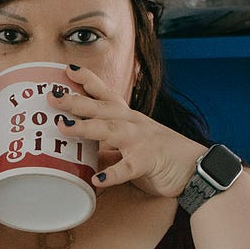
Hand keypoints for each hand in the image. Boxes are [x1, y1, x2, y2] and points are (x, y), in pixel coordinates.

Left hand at [50, 65, 204, 198]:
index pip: (105, 94)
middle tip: (52, 96)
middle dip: (76, 101)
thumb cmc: (159, 156)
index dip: (87, 81)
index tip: (68, 69)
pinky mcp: (148, 162)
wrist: (197, 168)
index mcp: (128, 118)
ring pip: (111, 130)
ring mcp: (141, 141)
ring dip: (87, 128)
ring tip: (64, 127)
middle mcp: (133, 124)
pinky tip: (96, 180)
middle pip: (102, 108)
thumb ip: (105, 147)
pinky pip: (128, 168)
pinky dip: (112, 174)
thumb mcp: (129, 146)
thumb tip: (77, 152)